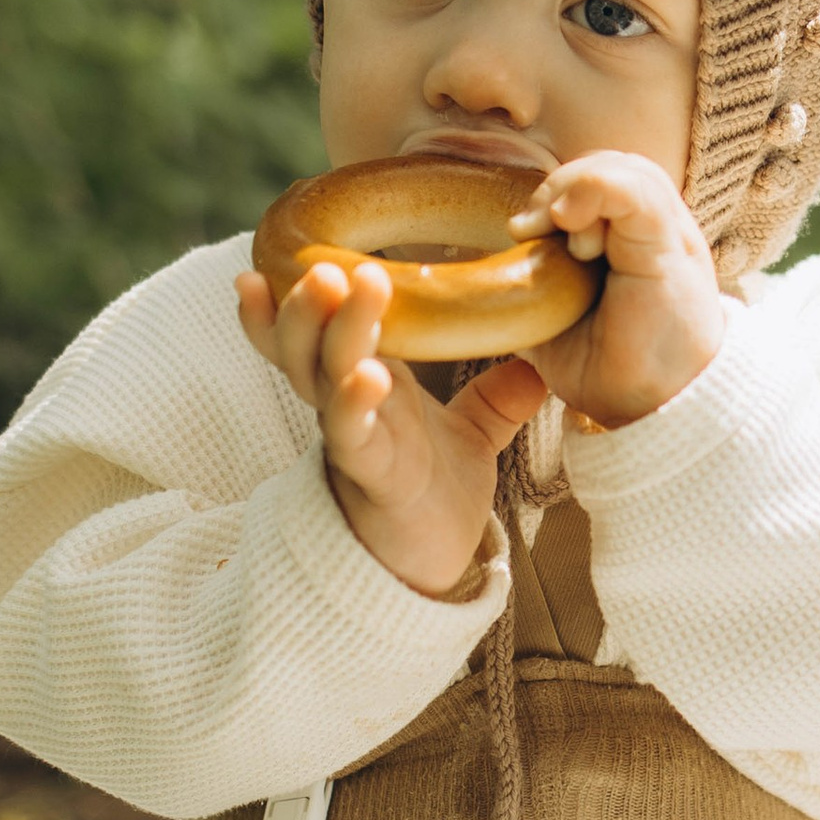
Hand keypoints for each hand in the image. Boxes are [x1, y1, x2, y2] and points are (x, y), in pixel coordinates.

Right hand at [235, 257, 542, 595]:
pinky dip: (355, 402)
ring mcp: (352, 437)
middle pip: (306, 342)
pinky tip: (367, 375)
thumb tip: (541, 363)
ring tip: (339, 284)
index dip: (286, 298)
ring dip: (329, 329)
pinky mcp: (369, 474)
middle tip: (322, 262)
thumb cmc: (436, 493)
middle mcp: (345, 403)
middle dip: (306, 301)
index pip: (315, 330)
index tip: (278, 256)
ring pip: (320, 376)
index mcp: (364, 381)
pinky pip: (352, 434)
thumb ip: (498, 397)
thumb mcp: (473, 435)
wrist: (431, 563)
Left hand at [510, 151, 727, 428]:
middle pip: (606, 164)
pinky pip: (633, 188)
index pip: (593, 179)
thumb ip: (530, 278)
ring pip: (620, 167)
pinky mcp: (669, 243)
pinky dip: (595, 191)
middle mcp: (653, 229)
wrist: (654, 408)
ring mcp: (665, 232)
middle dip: (560, 186)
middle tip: (532, 230)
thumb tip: (485, 256)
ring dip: (576, 191)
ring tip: (564, 237)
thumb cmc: (612, 368)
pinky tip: (569, 221)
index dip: (555, 192)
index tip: (521, 232)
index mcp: (630, 241)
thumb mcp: (553, 315)